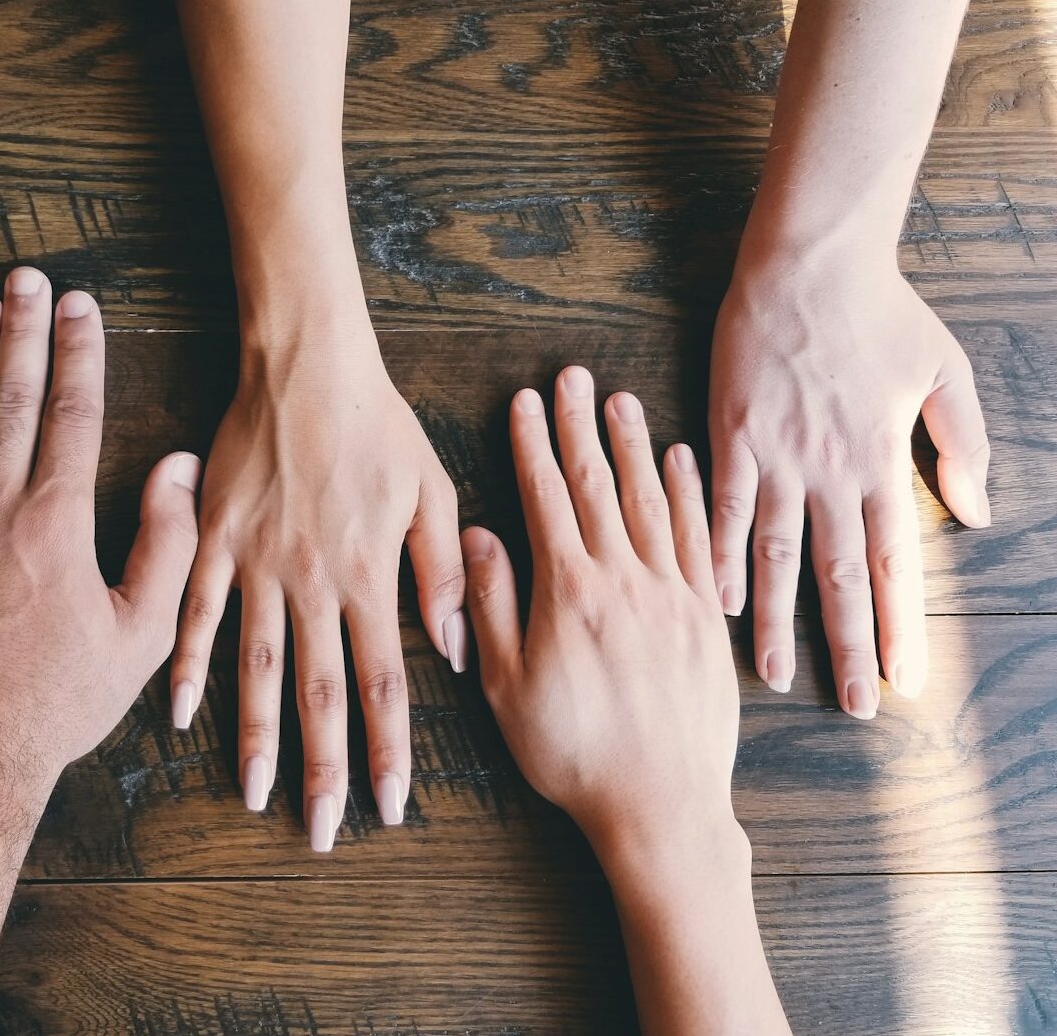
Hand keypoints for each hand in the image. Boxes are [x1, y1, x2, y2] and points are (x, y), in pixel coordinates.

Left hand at [0, 270, 200, 779]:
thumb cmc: (55, 703)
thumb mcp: (139, 636)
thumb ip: (166, 545)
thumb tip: (176, 468)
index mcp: (54, 522)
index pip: (69, 412)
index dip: (78, 351)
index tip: (82, 305)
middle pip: (8, 396)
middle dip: (22, 329)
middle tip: (27, 276)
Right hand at [170, 320, 464, 850]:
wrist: (306, 363)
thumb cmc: (378, 423)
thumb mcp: (432, 491)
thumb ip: (441, 573)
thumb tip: (455, 650)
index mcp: (369, 575)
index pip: (384, 683)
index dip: (388, 750)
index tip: (390, 805)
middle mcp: (313, 582)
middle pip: (319, 693)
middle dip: (324, 768)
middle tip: (322, 830)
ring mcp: (257, 564)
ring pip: (256, 667)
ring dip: (256, 736)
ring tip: (254, 793)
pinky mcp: (215, 540)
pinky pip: (197, 613)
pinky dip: (188, 665)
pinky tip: (180, 713)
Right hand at [462, 366, 735, 847]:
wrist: (661, 805)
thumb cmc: (572, 754)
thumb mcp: (505, 686)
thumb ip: (490, 605)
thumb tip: (477, 536)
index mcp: (568, 592)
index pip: (546, 498)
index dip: (533, 445)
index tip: (526, 401)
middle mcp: (624, 580)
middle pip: (598, 485)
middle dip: (580, 426)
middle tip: (574, 376)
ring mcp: (672, 595)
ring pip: (651, 501)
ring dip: (634, 446)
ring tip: (621, 400)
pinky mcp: (705, 618)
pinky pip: (699, 539)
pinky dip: (689, 494)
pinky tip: (681, 462)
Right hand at [709, 259, 990, 717]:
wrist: (809, 263)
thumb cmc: (881, 311)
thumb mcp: (945, 372)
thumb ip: (962, 446)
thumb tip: (976, 515)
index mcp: (881, 461)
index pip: (893, 562)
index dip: (900, 626)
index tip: (906, 681)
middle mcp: (830, 471)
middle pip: (838, 575)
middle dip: (848, 646)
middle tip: (853, 706)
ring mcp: (776, 457)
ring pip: (777, 554)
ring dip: (775, 621)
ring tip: (772, 676)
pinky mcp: (731, 436)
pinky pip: (723, 508)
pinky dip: (719, 556)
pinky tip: (715, 600)